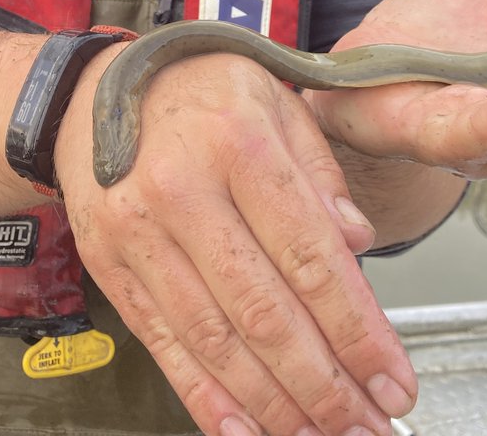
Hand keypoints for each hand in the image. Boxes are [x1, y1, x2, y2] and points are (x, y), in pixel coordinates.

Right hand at [55, 48, 417, 435]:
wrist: (93, 86)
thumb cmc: (195, 89)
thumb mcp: (273, 98)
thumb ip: (319, 172)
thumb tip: (357, 242)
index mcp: (237, 141)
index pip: (309, 255)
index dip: (357, 330)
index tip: (393, 380)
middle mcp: (181, 188)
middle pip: (264, 311)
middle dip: (325, 385)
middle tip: (367, 427)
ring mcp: (136, 230)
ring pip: (215, 340)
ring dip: (274, 404)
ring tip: (319, 435)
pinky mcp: (108, 262)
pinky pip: (162, 343)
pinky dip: (206, 398)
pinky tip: (245, 430)